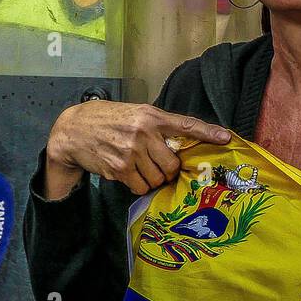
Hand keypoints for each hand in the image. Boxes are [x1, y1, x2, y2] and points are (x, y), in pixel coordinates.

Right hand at [44, 101, 230, 198]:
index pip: (185, 124)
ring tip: (136, 166)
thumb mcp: (134, 113)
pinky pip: (141, 186)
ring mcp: (132, 151)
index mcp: (151, 116)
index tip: (226, 137)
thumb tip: (181, 146)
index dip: (208, 132)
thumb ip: (157, 127)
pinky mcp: (120, 168)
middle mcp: (143, 132)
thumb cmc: (108, 121)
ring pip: (158, 178)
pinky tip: (126, 173)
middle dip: (167, 169)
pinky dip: (137, 185)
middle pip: (172, 163)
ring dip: (151, 178)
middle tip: (155, 164)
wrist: (73, 130)